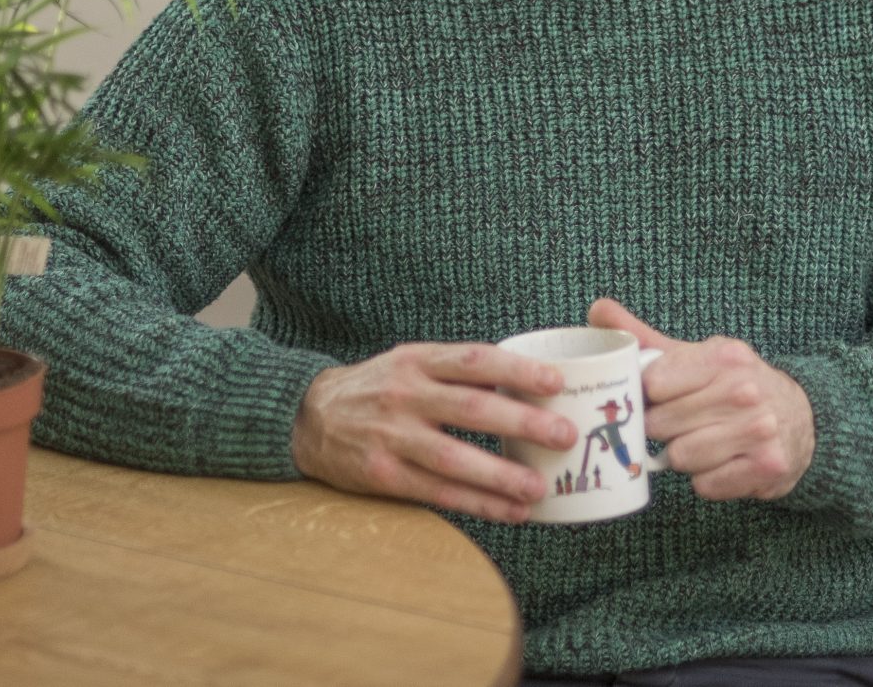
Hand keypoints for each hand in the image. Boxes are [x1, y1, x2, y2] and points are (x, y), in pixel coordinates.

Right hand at [291, 342, 577, 523]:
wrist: (309, 416)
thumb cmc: (378, 387)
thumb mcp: (410, 362)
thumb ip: (457, 371)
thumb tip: (526, 384)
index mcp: (417, 360)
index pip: (474, 360)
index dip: (517, 371)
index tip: (556, 383)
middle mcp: (405, 395)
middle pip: (471, 409)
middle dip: (521, 424)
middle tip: (563, 435)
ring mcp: (392, 437)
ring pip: (454, 459)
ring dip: (501, 476)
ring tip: (539, 487)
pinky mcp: (383, 475)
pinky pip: (438, 493)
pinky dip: (478, 504)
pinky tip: (511, 511)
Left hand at [588, 299, 814, 501]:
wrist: (801, 419)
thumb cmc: (734, 386)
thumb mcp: (697, 356)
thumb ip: (645, 338)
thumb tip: (597, 310)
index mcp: (723, 357)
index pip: (654, 383)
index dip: (647, 397)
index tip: (657, 398)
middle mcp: (744, 391)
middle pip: (662, 425)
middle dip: (664, 430)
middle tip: (681, 424)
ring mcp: (758, 430)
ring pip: (681, 457)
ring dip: (685, 456)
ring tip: (703, 441)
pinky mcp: (766, 466)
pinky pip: (705, 485)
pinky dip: (708, 479)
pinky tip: (723, 462)